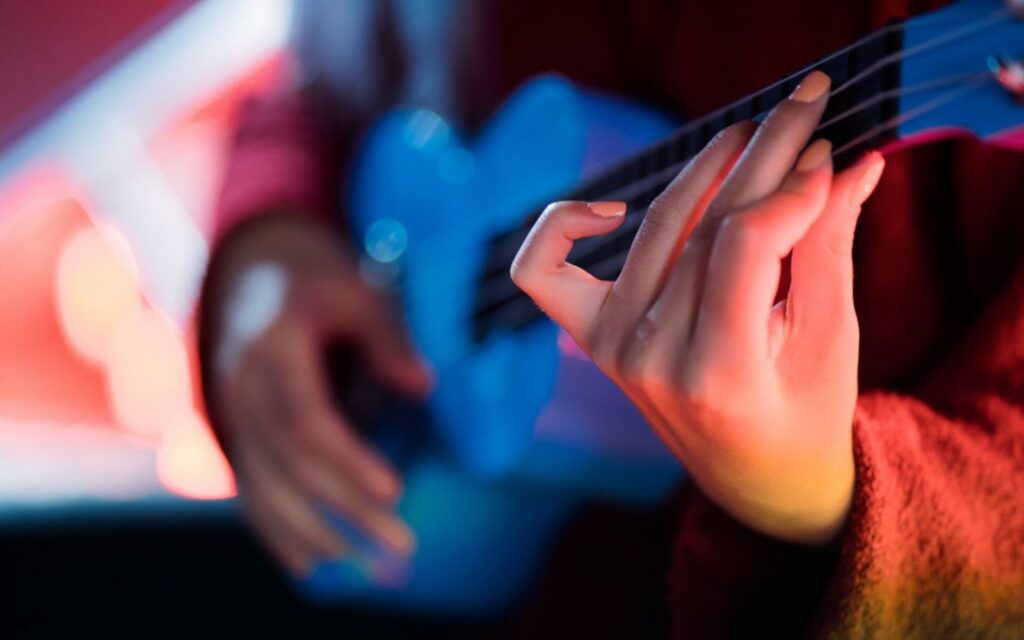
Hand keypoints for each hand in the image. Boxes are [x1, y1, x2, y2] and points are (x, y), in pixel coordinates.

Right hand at [205, 213, 431, 575]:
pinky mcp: (237, 434)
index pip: (306, 420)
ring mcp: (233, 415)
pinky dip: (277, 531)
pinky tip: (309, 563)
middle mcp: (242, 390)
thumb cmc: (312, 281)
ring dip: (313, 534)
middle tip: (400, 544)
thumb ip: (386, 336)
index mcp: (271, 350)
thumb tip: (422, 386)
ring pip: (266, 488)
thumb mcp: (353, 290)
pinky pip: (250, 491)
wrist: (251, 274)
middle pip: (292, 464)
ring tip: (362, 565)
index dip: (347, 460)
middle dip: (345, 510)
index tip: (393, 491)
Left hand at [511, 72, 885, 543]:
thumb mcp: (832, 336)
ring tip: (747, 134)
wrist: (754, 477)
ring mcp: (611, 349)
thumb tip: (851, 159)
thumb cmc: (806, 413)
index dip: (787, 190)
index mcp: (717, 374)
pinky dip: (561, 226)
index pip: (742, 247)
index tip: (828, 155)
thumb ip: (830, 247)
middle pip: (701, 229)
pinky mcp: (591, 338)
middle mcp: (649, 361)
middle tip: (804, 102)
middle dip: (760, 157)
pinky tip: (612, 209)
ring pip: (653, 231)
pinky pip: (544, 272)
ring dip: (701, 172)